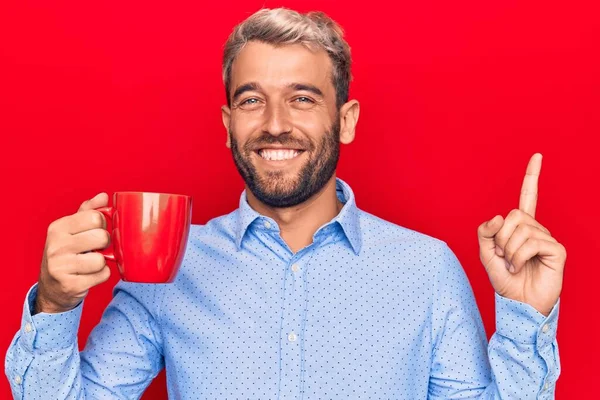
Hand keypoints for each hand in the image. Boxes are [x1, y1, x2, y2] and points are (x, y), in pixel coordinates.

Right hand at [36, 193, 111, 313]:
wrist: (52, 288)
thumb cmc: (66, 253)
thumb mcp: (72, 229)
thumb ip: (88, 211)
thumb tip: (103, 196)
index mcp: (58, 228)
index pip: (96, 217)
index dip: (102, 225)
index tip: (94, 231)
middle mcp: (56, 246)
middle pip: (102, 237)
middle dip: (104, 244)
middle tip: (95, 249)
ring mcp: (61, 267)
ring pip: (102, 259)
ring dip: (102, 262)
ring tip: (90, 263)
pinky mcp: (70, 285)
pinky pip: (102, 275)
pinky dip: (101, 275)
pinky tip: (89, 275)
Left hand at [477, 153, 566, 315]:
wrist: (517, 302)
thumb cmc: (504, 278)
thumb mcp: (486, 253)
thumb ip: (485, 231)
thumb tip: (499, 216)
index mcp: (520, 226)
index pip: (528, 196)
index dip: (532, 176)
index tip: (538, 155)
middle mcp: (536, 228)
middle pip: (513, 215)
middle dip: (501, 237)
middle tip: (502, 255)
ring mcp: (547, 238)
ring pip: (520, 229)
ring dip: (509, 250)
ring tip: (512, 264)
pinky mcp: (556, 250)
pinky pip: (532, 242)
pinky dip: (519, 256)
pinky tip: (521, 266)